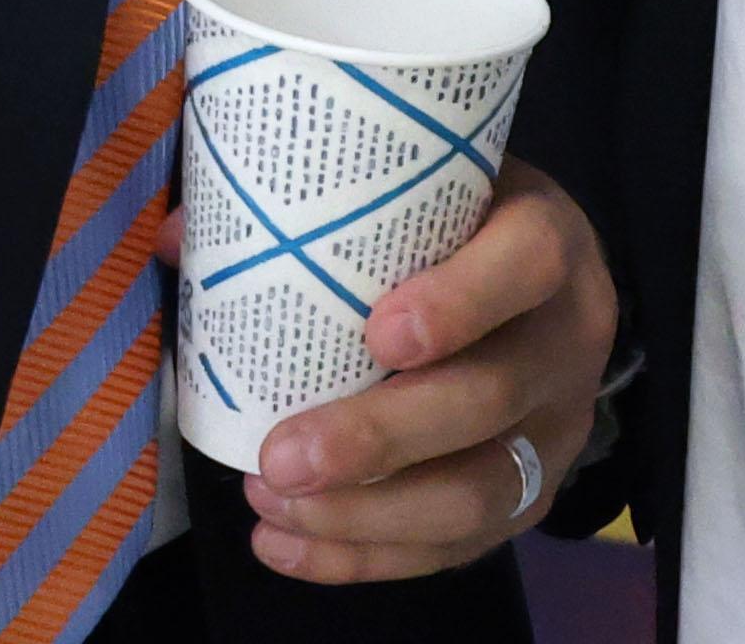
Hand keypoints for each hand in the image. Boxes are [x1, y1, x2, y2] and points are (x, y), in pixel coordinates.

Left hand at [238, 159, 618, 580]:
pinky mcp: (532, 496)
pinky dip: (365, 556)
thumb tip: (177, 240)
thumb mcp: (419, 188)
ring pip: (478, 493)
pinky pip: (456, 547)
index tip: (376, 332)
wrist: (545, 289)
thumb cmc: (461, 225)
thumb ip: (314, 204)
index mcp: (549, 242)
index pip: (526, 264)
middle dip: (380, 438)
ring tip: (271, 501)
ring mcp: (555, 430)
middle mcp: (567, 340)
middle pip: (490, 397)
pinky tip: (286, 544)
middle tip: (282, 455)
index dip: (460, 301)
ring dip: (366, 514)